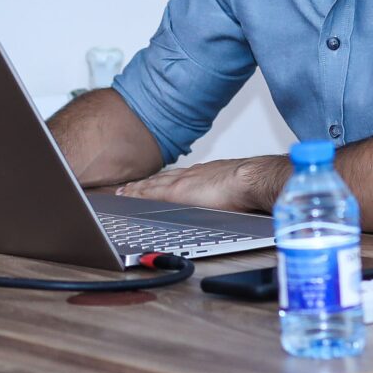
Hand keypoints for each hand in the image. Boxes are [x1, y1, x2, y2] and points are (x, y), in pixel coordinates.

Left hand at [111, 156, 280, 214]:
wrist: (250, 179)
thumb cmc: (248, 184)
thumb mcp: (233, 185)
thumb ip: (225, 190)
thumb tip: (232, 197)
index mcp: (203, 175)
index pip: (176, 178)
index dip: (161, 182)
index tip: (150, 184)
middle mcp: (189, 175)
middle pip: (160, 179)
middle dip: (143, 184)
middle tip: (127, 188)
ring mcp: (181, 182)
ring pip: (152, 184)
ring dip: (136, 188)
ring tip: (123, 192)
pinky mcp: (176, 192)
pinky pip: (149, 192)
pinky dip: (137, 194)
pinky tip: (127, 197)